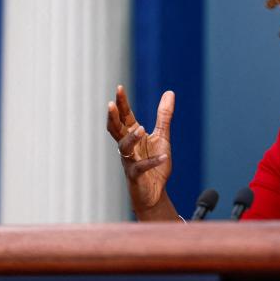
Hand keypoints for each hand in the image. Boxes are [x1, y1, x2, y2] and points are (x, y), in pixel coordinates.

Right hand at [106, 86, 179, 220]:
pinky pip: (141, 168)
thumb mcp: (162, 136)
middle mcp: (127, 147)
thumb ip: (163, 116)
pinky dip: (152, 162)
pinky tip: (163, 156)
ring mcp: (129, 161)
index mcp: (133, 135)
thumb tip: (169, 92)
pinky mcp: (136, 176)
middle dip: (113, 117)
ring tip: (142, 129)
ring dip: (131, 138)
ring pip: (124, 147)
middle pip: (116, 129)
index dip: (121, 103)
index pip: (124, 116)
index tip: (119, 88)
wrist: (154, 192)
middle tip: (110, 104)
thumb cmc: (155, 163)